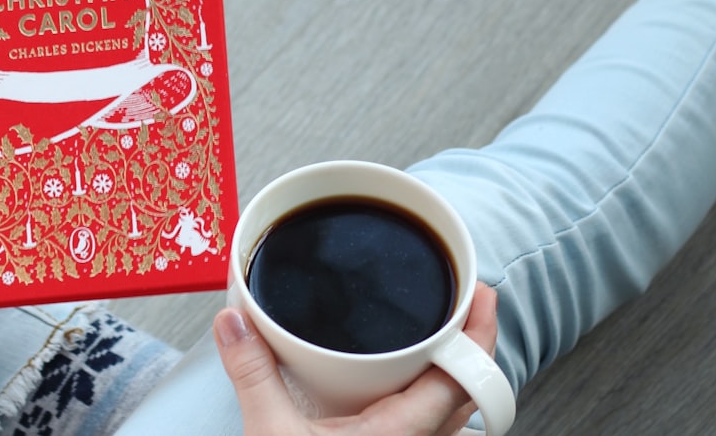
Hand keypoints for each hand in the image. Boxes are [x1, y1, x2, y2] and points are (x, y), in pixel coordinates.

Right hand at [213, 282, 498, 435]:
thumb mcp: (270, 433)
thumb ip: (253, 373)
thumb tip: (233, 323)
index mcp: (400, 435)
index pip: (464, 381)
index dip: (481, 335)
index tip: (482, 294)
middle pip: (471, 392)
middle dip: (475, 344)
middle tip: (467, 302)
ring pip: (456, 413)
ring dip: (456, 373)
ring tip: (445, 336)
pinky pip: (432, 427)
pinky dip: (432, 397)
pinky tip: (408, 384)